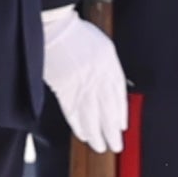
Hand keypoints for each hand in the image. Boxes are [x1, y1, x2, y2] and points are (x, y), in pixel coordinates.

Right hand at [40, 5, 130, 150]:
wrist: (56, 29)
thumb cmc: (80, 37)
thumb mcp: (104, 48)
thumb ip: (111, 70)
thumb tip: (115, 91)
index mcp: (109, 66)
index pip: (118, 97)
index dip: (121, 114)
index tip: (122, 127)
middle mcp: (97, 77)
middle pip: (107, 110)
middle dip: (111, 131)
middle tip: (116, 145)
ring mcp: (80, 84)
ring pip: (90, 115)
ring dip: (96, 134)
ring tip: (100, 146)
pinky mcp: (63, 89)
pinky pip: (72, 112)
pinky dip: (78, 126)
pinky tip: (82, 135)